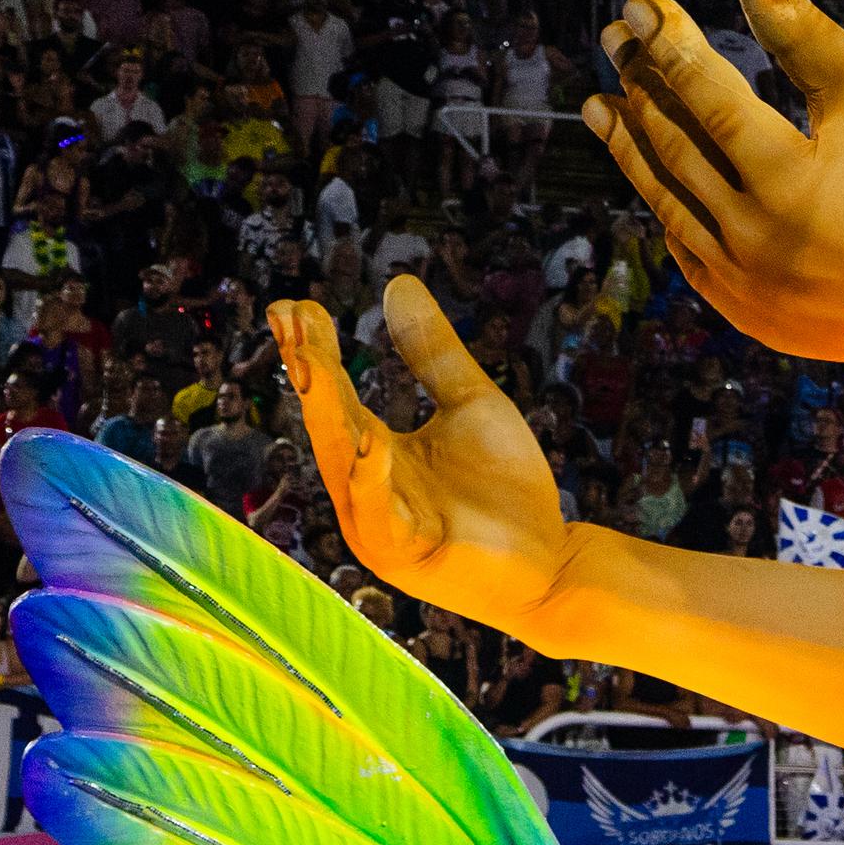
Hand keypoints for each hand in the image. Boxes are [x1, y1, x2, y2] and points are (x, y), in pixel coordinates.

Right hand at [271, 281, 573, 632]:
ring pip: (345, 466)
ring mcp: (380, 527)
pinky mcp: (409, 558)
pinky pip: (383, 518)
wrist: (552, 562)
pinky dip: (374, 484)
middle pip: (328, 423)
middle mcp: (364, 488)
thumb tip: (398, 282)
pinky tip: (373, 445)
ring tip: (313, 366)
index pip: (332, 394)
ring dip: (328, 418)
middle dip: (310, 373)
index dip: (313, 351)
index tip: (294, 304)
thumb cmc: (506, 490)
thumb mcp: (471, 404)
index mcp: (372, 452)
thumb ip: (433, 352)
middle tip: (291, 322)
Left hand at [581, 0, 843, 364]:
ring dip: (630, 145)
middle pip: (673, 145)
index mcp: (790, 177)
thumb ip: (799, 24)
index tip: (638, 8)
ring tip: (603, 102)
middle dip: (640, 84)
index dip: (667, 45)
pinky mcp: (745, 310)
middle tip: (615, 42)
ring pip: (667, 201)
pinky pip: (686, 249)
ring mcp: (746, 282)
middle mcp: (757, 236)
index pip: (705, 96)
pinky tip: (650, 169)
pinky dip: (667, 205)